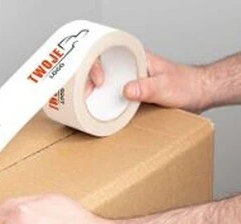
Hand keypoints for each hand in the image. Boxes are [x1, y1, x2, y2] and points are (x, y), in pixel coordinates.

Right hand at [86, 51, 207, 112]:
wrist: (199, 94)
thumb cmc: (187, 85)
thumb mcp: (165, 87)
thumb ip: (146, 88)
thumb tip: (126, 90)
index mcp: (137, 59)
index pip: (107, 55)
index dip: (95, 67)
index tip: (97, 82)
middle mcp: (131, 69)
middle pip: (102, 71)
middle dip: (87, 81)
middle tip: (80, 95)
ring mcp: (131, 82)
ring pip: (107, 85)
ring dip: (96, 95)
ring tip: (83, 104)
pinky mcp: (134, 95)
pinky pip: (115, 98)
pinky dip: (107, 105)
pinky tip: (101, 112)